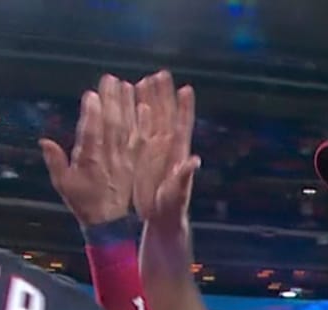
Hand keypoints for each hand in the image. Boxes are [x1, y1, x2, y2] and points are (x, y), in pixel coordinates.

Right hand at [41, 74, 140, 226]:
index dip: (91, 113)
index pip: (91, 132)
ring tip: (126, 84)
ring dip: (127, 105)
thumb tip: (45, 142)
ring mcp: (123, 159)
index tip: (92, 94)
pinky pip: (140, 140)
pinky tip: (145, 107)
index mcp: (89, 160)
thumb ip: (55, 161)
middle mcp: (109, 157)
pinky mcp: (133, 161)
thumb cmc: (82, 201)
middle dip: (111, 100)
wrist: (107, 220)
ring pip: (126, 128)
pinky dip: (143, 124)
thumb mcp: (62, 184)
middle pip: (111, 124)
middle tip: (110, 78)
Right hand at [132, 70, 199, 228]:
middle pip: (166, 115)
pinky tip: (132, 104)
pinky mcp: (143, 154)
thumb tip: (194, 161)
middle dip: (164, 95)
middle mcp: (167, 147)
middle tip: (161, 74)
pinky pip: (139, 131)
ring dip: (150, 100)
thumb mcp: (177, 193)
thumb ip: (185, 176)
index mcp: (177, 153)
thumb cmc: (171, 207)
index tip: (186, 89)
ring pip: (152, 119)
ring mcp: (155, 149)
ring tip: (145, 80)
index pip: (182, 125)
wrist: (160, 217)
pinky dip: (136, 116)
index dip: (184, 108)